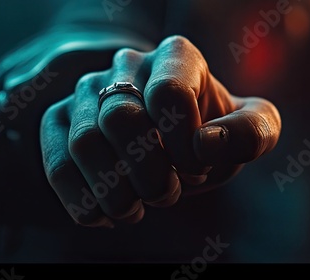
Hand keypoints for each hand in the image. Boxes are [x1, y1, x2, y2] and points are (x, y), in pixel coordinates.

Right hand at [40, 35, 280, 227]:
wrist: (168, 136)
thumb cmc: (208, 131)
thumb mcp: (247, 129)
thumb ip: (252, 132)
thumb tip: (206, 145)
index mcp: (176, 56)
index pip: (168, 94)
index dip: (184, 144)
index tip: (196, 169)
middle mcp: (126, 65)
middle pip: (120, 119)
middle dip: (148, 174)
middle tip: (167, 194)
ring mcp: (86, 92)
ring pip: (84, 143)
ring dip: (115, 193)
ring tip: (136, 208)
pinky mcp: (58, 122)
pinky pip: (57, 165)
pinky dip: (84, 203)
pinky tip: (107, 214)